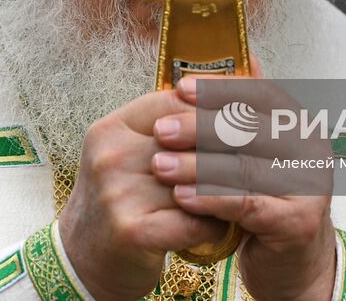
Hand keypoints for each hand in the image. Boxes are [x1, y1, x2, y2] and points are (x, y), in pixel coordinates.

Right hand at [59, 90, 231, 300]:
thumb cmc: (118, 201)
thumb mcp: (130, 153)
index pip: (176, 102)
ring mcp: (118, 192)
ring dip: (228, 191)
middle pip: (191, 140)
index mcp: (112, 127)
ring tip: (247, 193)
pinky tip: (222, 228)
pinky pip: (193, 221)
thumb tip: (232, 84)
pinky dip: (214, 226)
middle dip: (232, 149)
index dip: (217, 106)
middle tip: (264, 155)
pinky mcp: (131, 231)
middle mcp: (111, 155)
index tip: (249, 116)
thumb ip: (168, 124)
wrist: (81, 261)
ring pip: (198, 182)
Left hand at [149, 71, 336, 300]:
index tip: (180, 88)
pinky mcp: (298, 221)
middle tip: (160, 131)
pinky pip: (246, 203)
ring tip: (161, 166)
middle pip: (249, 129)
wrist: (294, 264)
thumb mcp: (258, 153)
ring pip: (244, 167)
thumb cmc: (268, 203)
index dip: (219, 89)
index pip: (260, 93)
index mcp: (300, 125)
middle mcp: (311, 150)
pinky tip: (182, 197)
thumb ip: (247, 111)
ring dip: (197, 165)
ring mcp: (310, 186)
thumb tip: (244, 57)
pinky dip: (210, 198)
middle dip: (199, 127)